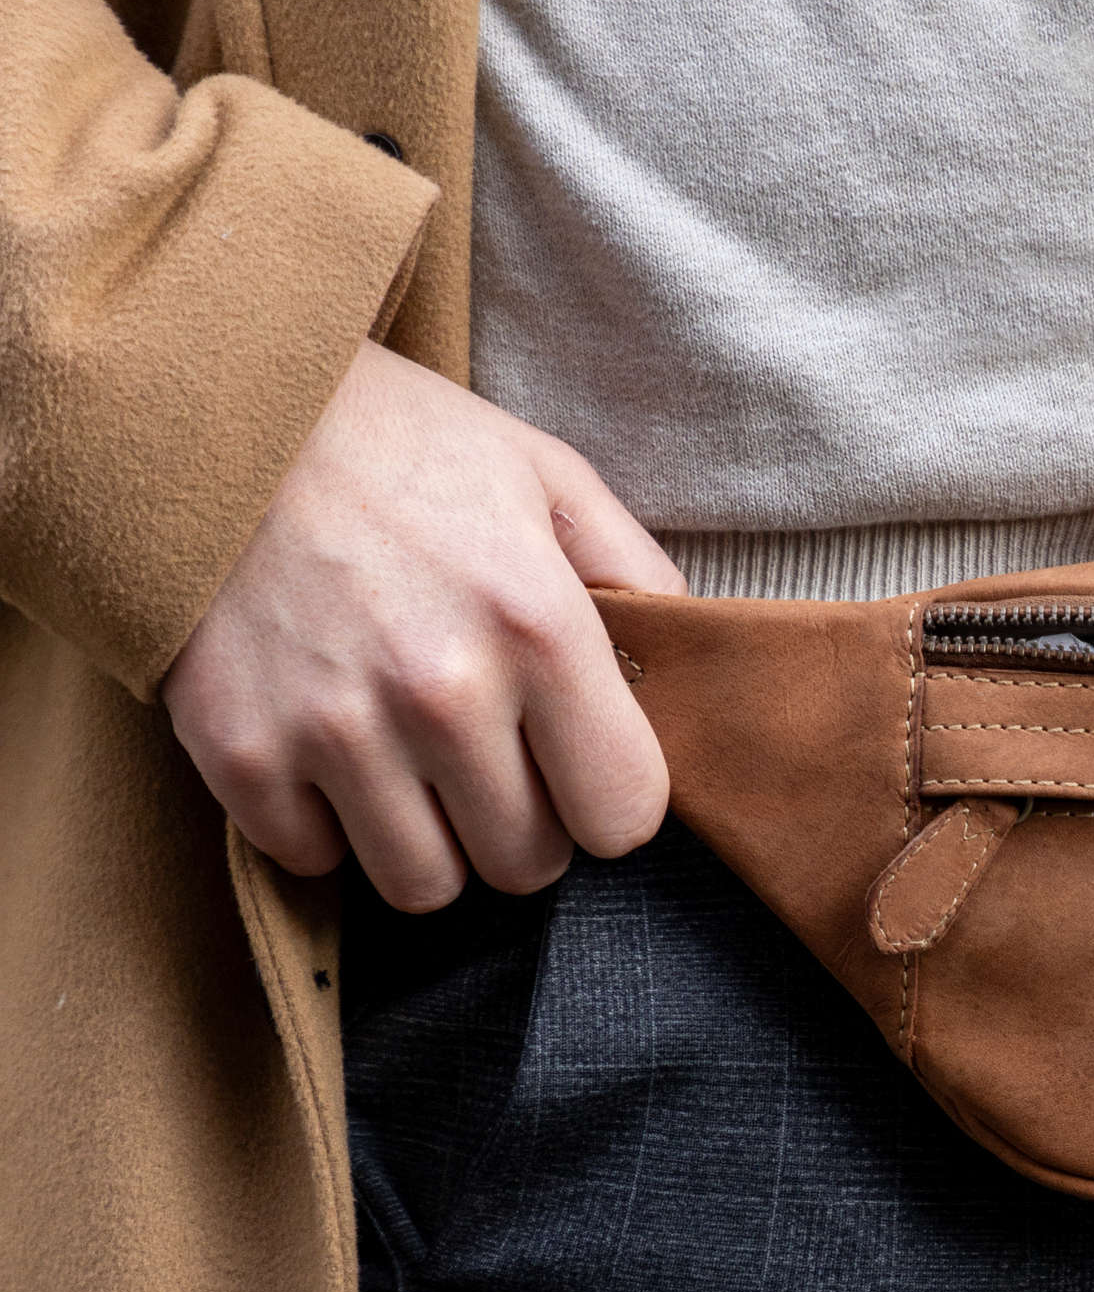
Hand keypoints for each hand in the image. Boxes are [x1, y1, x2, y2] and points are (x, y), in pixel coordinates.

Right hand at [165, 340, 684, 911]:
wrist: (213, 404)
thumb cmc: (401, 443)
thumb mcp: (546, 475)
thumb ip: (635, 574)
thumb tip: (682, 667)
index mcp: (539, 625)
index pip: (624, 816)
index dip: (609, 801)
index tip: (580, 767)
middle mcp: (442, 690)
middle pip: (527, 865)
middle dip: (524, 824)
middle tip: (493, 760)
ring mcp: (333, 728)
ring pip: (425, 887)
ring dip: (431, 842)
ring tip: (415, 765)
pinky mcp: (238, 751)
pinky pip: (313, 861)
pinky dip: (326, 827)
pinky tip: (330, 752)